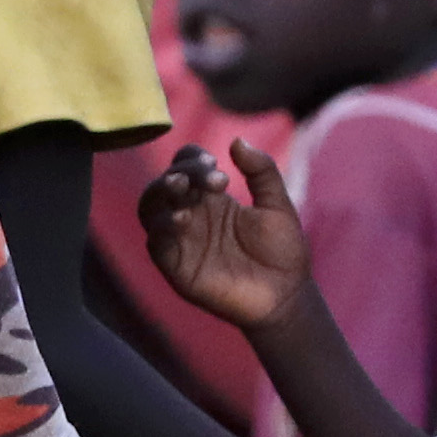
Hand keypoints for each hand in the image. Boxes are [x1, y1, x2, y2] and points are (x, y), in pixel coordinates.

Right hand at [138, 140, 315, 332]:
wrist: (287, 295)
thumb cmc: (283, 252)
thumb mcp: (277, 205)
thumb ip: (261, 171)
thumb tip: (237, 140)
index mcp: (210, 199)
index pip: (184, 165)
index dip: (192, 158)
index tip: (216, 164)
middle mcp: (191, 216)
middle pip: (164, 183)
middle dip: (179, 172)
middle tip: (208, 177)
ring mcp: (181, 241)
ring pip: (150, 209)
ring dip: (161, 193)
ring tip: (182, 189)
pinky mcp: (177, 267)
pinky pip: (155, 243)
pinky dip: (162, 227)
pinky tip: (183, 220)